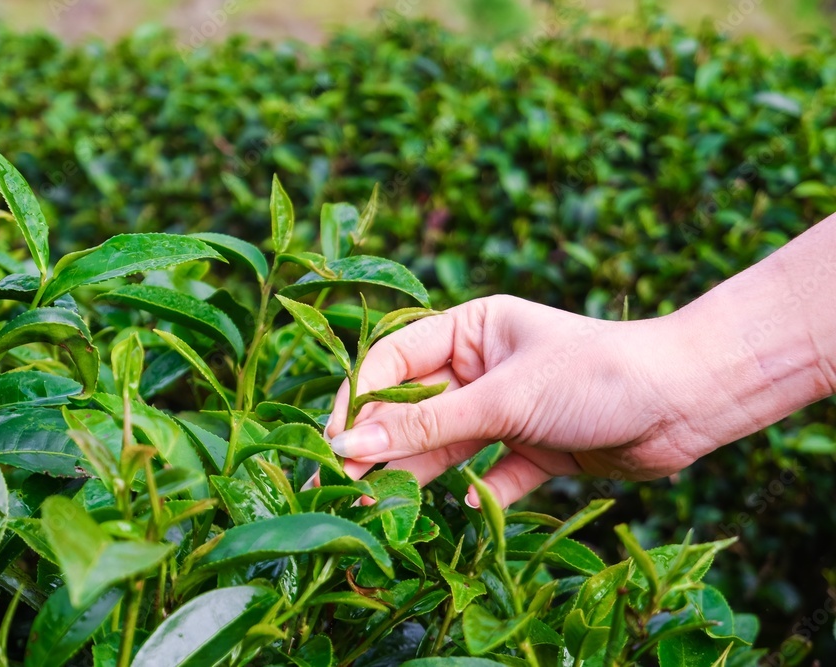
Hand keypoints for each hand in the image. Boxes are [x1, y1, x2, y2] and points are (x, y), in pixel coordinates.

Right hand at [324, 295, 746, 507]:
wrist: (686, 402)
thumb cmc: (595, 375)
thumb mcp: (504, 399)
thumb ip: (427, 426)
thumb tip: (351, 444)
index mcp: (469, 329)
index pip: (394, 360)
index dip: (360, 398)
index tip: (336, 441)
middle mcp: (480, 368)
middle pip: (412, 408)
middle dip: (378, 443)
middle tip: (340, 484)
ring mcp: (505, 410)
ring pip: (444, 445)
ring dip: (415, 475)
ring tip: (378, 507)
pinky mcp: (531, 449)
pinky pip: (488, 474)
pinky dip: (474, 492)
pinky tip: (460, 507)